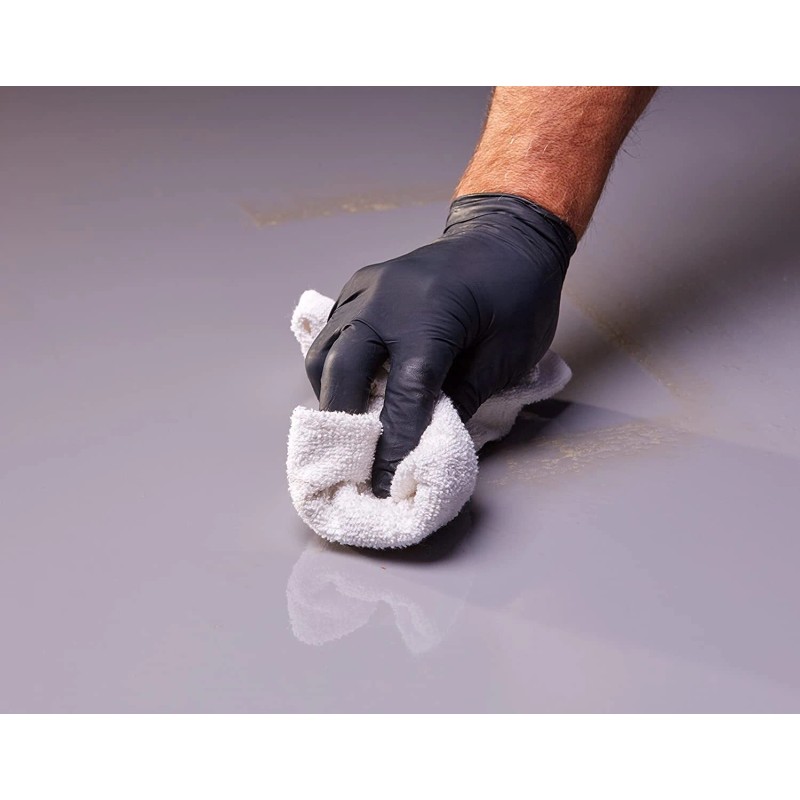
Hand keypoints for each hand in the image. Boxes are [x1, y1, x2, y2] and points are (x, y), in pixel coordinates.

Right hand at [304, 193, 576, 497]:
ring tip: (349, 427)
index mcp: (432, 315)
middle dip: (344, 421)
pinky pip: (332, 332)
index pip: (404, 394)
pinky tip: (350, 389)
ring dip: (331, 394)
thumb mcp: (507, 356)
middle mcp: (387, 298)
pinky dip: (333, 366)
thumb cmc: (519, 297)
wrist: (506, 236)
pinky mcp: (359, 286)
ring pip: (326, 350)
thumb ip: (461, 398)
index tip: (384, 483)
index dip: (393, 444)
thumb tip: (422, 442)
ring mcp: (367, 287)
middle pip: (343, 369)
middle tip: (353, 460)